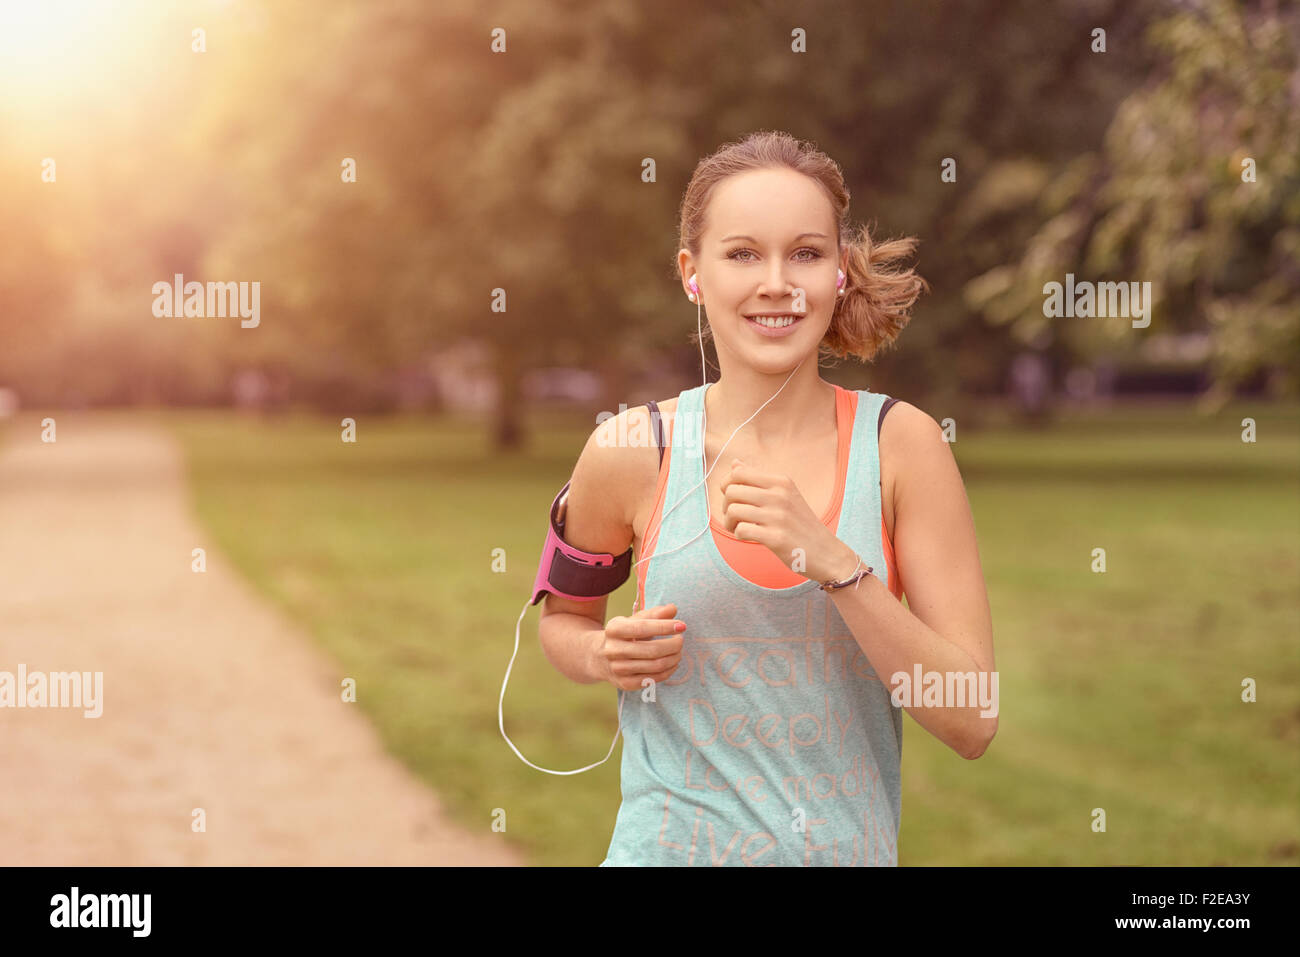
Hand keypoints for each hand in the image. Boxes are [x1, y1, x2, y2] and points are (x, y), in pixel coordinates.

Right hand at [597, 603, 685, 690]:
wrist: (598, 657)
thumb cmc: (623, 635)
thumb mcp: (634, 620)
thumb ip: (654, 614)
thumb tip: (673, 609)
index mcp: (614, 629)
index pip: (643, 628)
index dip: (664, 627)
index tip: (682, 626)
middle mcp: (612, 650)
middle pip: (652, 650)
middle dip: (673, 645)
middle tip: (681, 640)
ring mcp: (617, 669)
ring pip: (655, 666)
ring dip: (673, 658)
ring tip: (678, 651)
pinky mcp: (624, 684)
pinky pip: (653, 679)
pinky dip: (668, 671)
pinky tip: (673, 663)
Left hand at [720, 459, 859, 582]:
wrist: (827, 552)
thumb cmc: (801, 524)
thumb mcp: (785, 495)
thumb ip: (758, 479)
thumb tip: (735, 463)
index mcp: (782, 482)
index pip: (739, 472)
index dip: (727, 485)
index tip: (733, 498)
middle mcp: (780, 495)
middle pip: (732, 491)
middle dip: (725, 506)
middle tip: (734, 517)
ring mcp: (778, 516)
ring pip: (733, 510)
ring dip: (729, 522)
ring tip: (737, 528)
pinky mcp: (776, 538)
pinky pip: (741, 530)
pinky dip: (738, 535)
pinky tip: (748, 537)